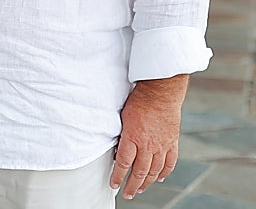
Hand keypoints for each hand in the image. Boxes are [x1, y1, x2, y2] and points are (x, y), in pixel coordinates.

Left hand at [111, 74, 188, 199]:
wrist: (160, 92)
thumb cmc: (138, 101)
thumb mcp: (122, 117)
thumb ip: (121, 134)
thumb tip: (116, 148)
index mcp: (132, 138)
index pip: (123, 163)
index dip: (118, 176)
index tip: (113, 184)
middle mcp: (148, 145)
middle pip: (139, 171)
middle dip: (132, 185)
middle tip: (127, 194)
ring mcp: (162, 145)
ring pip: (154, 170)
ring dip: (147, 182)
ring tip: (140, 189)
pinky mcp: (172, 142)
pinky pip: (170, 162)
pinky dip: (164, 172)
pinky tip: (159, 178)